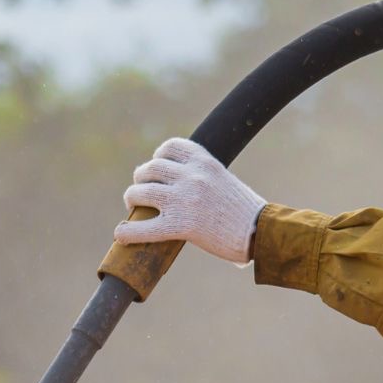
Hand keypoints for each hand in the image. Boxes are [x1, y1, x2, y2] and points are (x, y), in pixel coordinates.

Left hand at [116, 138, 267, 263]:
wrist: (261, 232)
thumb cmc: (247, 212)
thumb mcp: (225, 181)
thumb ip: (204, 177)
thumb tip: (183, 186)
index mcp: (205, 161)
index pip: (170, 147)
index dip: (158, 156)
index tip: (156, 165)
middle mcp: (192, 175)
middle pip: (150, 169)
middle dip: (141, 178)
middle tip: (140, 191)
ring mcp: (184, 199)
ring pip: (140, 193)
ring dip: (132, 199)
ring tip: (132, 207)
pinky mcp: (180, 225)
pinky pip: (144, 227)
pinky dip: (128, 232)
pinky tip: (121, 235)